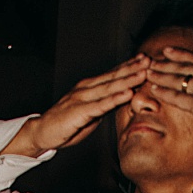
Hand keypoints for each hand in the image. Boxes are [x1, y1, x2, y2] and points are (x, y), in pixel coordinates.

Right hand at [15, 56, 149, 155]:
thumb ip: (104, 106)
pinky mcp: (79, 111)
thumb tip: (118, 102)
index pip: (112, 75)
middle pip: (113, 76)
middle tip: (149, 59)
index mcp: (89, 88)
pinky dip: (114, 98)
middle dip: (132, 68)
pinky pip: (100, 104)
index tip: (145, 60)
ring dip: (127, 79)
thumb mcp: (90, 113)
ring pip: (109, 87)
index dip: (129, 67)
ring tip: (143, 73)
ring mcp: (82, 98)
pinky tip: (127, 93)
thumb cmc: (66, 124)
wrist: (42, 132)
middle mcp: (86, 88)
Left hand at [145, 45, 192, 142]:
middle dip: (166, 63)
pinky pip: (179, 96)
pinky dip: (165, 92)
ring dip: (161, 75)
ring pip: (179, 78)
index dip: (182, 55)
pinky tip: (154, 89)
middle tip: (152, 60)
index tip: (169, 51)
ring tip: (148, 72)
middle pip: (185, 66)